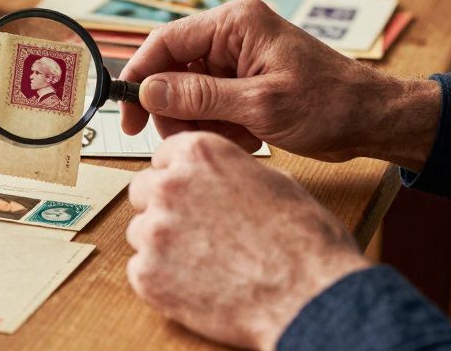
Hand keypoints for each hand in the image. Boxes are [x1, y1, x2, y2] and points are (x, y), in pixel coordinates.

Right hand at [118, 0, 441, 170]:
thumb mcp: (261, 105)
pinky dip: (220, 127)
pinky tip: (248, 138)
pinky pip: (210, 105)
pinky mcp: (244, 82)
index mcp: (235, 24)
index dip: (141, 77)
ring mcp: (238, 59)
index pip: (166, 42)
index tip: (128, 114)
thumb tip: (148, 90)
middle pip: (173, 71)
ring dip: (201, 123)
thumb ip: (201, 97)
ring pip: (188, 93)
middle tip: (189, 140)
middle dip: (176, 110)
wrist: (374, 121)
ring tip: (235, 139)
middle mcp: (232, 35)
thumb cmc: (331, 105)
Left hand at [127, 131, 369, 348]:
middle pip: (144, 192)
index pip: (164, 158)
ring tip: (206, 261)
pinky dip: (164, 279)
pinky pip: (142, 270)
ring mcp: (154, 231)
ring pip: (141, 232)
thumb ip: (228, 171)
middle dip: (165, 209)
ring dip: (164, 245)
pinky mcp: (148, 274)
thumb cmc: (303, 241)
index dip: (180, 178)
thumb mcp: (272, 181)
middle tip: (197, 230)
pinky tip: (200, 284)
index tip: (190, 193)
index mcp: (198, 154)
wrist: (310, 295)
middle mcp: (169, 185)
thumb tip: (216, 177)